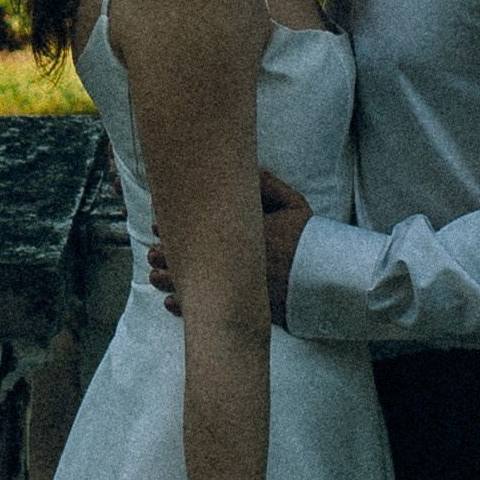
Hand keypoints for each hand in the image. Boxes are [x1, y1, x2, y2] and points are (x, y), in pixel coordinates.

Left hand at [145, 171, 312, 319]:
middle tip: (152, 251)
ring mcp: (236, 287)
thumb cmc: (310, 241)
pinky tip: (170, 303)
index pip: (198, 226)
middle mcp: (234, 260)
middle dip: (166, 253)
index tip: (158, 224)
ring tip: (154, 275)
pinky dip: (185, 306)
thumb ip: (269, 186)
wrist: (328, 279)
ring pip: (192, 285)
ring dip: (169, 281)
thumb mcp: (295, 206)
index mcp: (242, 232)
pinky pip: (206, 310)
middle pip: (189, 257)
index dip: (174, 225)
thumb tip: (248, 169)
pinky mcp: (240, 307)